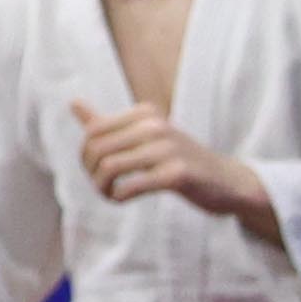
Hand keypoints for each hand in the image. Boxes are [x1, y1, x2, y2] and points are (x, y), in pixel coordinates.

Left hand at [72, 99, 279, 238]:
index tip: (94, 171)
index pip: (94, 130)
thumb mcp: (146, 136)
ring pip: (111, 167)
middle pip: (98, 148)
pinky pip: (132, 186)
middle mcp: (155, 126)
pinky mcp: (177, 174)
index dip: (85, 154)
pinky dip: (118, 196)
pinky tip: (121, 199)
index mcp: (145, 113)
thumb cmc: (181, 159)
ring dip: (102, 186)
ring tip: (108, 195)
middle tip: (100, 186)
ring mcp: (167, 149)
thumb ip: (109, 123)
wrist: (227, 181)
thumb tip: (73, 102)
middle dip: (91, 171)